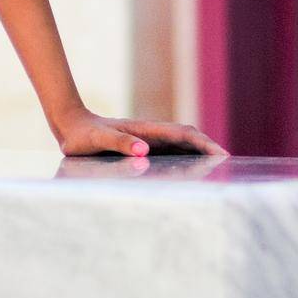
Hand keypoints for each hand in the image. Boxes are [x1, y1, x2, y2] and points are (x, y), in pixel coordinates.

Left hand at [51, 105, 227, 157]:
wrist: (69, 125)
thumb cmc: (82, 135)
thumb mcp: (98, 139)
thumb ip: (119, 142)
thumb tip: (145, 150)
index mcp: (145, 130)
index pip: (182, 134)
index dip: (203, 143)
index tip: (221, 154)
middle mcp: (150, 133)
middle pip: (187, 138)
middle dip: (207, 148)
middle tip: (227, 164)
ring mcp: (147, 139)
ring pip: (179, 146)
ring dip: (197, 155)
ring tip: (215, 171)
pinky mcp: (140, 146)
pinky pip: (168, 153)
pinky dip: (183, 159)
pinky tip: (188, 172)